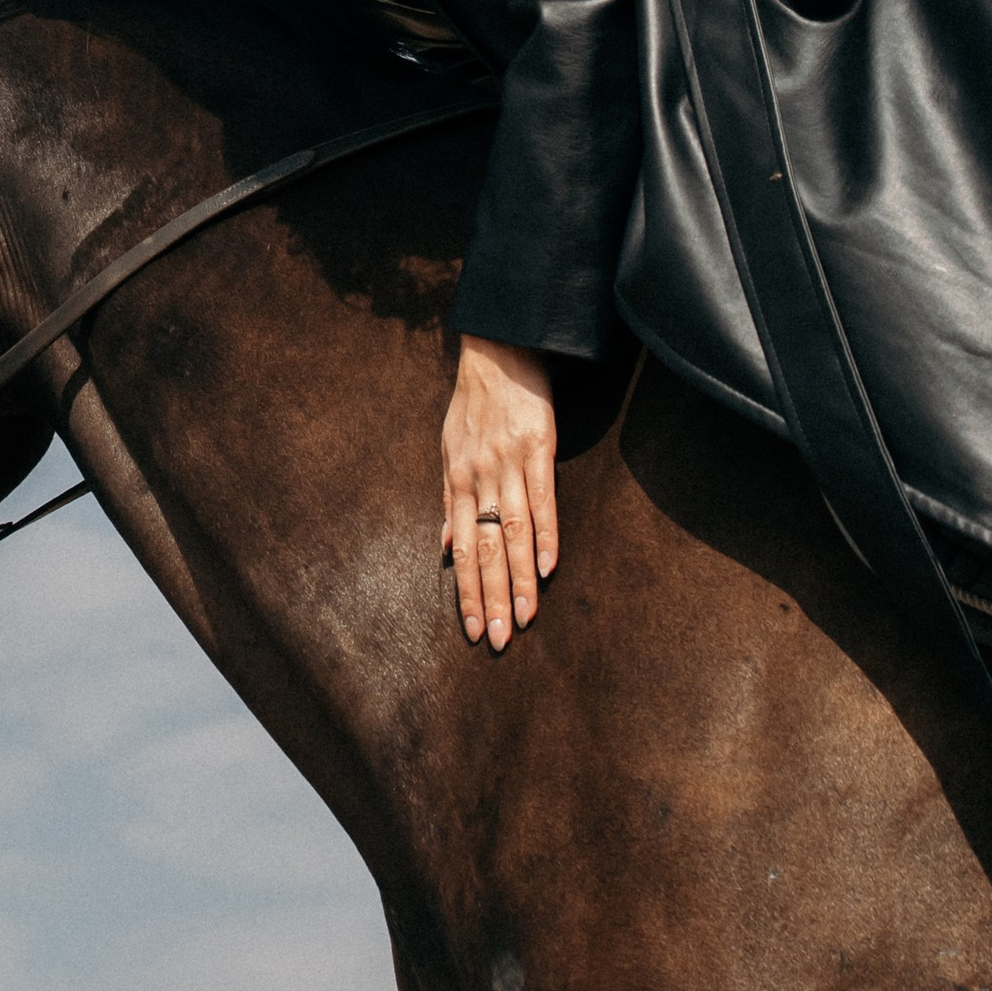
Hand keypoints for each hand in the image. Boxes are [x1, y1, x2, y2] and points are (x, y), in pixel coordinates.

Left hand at [441, 335, 558, 650]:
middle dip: (493, 599)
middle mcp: (479, 478)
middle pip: (485, 550)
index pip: (462, 551)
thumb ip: (450, 502)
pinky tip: (546, 569)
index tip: (474, 631)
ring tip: (526, 618)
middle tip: (500, 641)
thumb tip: (445, 549)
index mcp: (458, 482)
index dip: (469, 593)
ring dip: (518, 580)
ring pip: (513, 533)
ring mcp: (508, 464)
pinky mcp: (538, 448)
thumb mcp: (449, 451)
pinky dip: (545, 535)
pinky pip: (542, 499)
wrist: (498, 349)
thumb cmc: (473, 405)